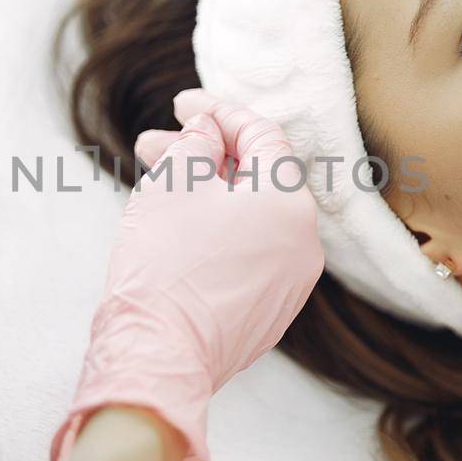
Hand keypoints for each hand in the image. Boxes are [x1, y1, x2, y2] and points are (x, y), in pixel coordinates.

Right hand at [48, 88, 325, 460]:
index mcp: (289, 203)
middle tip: (157, 144)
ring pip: (252, 217)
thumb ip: (198, 143)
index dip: (218, 111)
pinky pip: (250, 254)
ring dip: (209, 192)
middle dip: (205, 154)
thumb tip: (210, 133)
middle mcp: (304, 242)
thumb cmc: (164, 264)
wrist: (158, 354)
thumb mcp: (174, 182)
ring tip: (158, 184)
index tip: (181, 106)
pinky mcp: (270, 312)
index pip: (261, 136)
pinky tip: (181, 227)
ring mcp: (291, 282)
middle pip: (257, 177)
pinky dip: (220, 231)